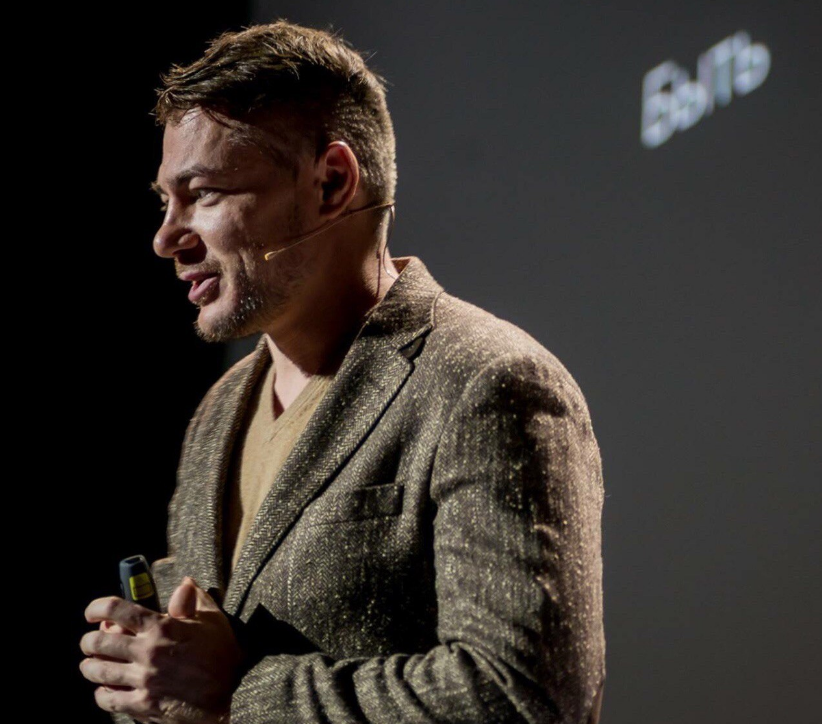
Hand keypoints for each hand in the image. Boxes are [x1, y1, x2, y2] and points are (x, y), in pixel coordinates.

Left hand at [80, 576, 244, 723]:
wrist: (232, 695)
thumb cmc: (223, 656)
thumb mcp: (213, 620)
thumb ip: (194, 600)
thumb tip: (185, 583)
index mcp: (161, 627)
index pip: (116, 609)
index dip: (97, 607)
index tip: (92, 612)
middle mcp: (147, 652)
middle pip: (99, 642)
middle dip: (89, 640)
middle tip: (90, 642)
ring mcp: (143, 680)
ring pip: (98, 671)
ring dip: (90, 666)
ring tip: (91, 665)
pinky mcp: (143, 705)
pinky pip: (108, 700)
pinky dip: (101, 694)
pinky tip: (105, 690)